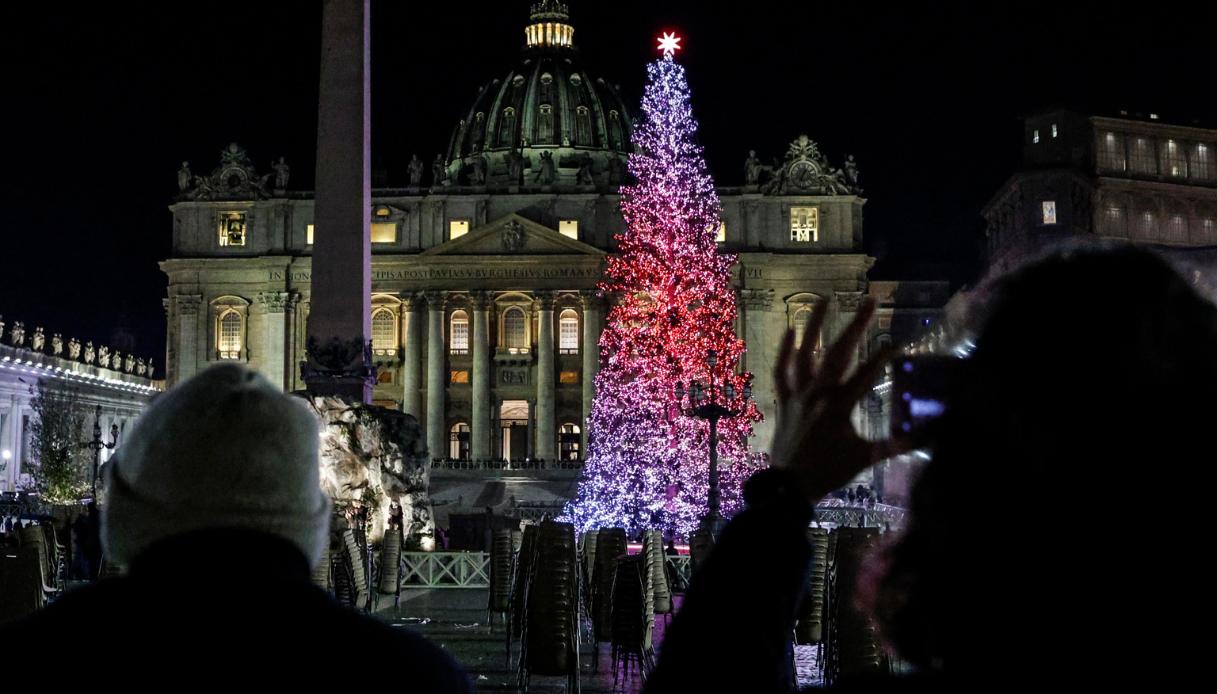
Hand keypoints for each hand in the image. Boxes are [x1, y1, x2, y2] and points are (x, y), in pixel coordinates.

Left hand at [768, 298, 909, 501]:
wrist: (789, 487)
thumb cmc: (829, 472)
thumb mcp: (865, 458)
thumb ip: (896, 445)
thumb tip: (928, 437)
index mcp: (839, 407)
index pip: (866, 376)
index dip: (882, 358)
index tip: (896, 340)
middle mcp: (817, 394)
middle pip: (838, 354)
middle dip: (856, 326)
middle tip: (870, 301)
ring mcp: (797, 395)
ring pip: (805, 354)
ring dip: (814, 326)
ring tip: (823, 300)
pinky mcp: (784, 400)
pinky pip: (781, 371)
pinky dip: (784, 352)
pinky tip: (790, 331)